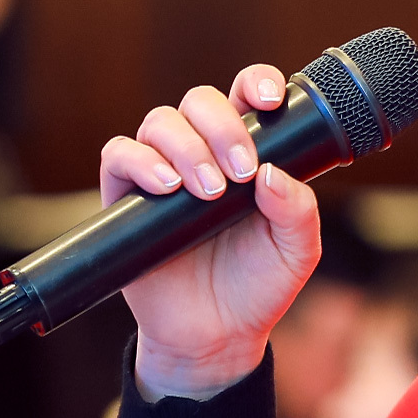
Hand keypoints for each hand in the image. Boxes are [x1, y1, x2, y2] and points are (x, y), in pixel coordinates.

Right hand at [100, 64, 321, 400]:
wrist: (217, 335)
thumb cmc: (258, 286)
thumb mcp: (296, 251)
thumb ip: (298, 210)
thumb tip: (272, 171)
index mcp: (247, 152)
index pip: (246, 95)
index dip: (256, 82)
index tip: (270, 101)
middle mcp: (202, 152)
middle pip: (200, 101)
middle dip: (222, 127)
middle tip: (240, 172)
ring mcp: (162, 170)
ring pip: (161, 122)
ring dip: (185, 147)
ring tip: (206, 191)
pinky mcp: (126, 197)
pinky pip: (119, 155)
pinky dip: (140, 161)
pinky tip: (166, 186)